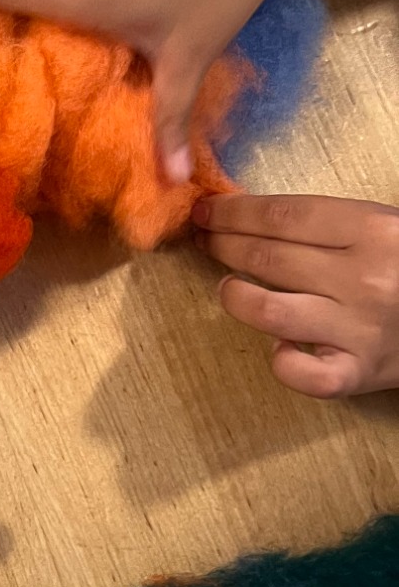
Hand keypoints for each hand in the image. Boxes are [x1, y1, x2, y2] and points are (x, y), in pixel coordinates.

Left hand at [193, 193, 398, 396]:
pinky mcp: (358, 374)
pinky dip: (281, 362)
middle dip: (223, 245)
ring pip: (269, 310)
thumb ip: (326, 223)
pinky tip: (279, 347)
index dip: (233, 212)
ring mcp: (359, 329)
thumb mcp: (382, 228)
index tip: (205, 212)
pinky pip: (302, 374)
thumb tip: (246, 215)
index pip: (282, 215)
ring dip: (235, 296)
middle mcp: (364, 278)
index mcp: (373, 230)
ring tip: (230, 288)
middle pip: (267, 257)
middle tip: (204, 240)